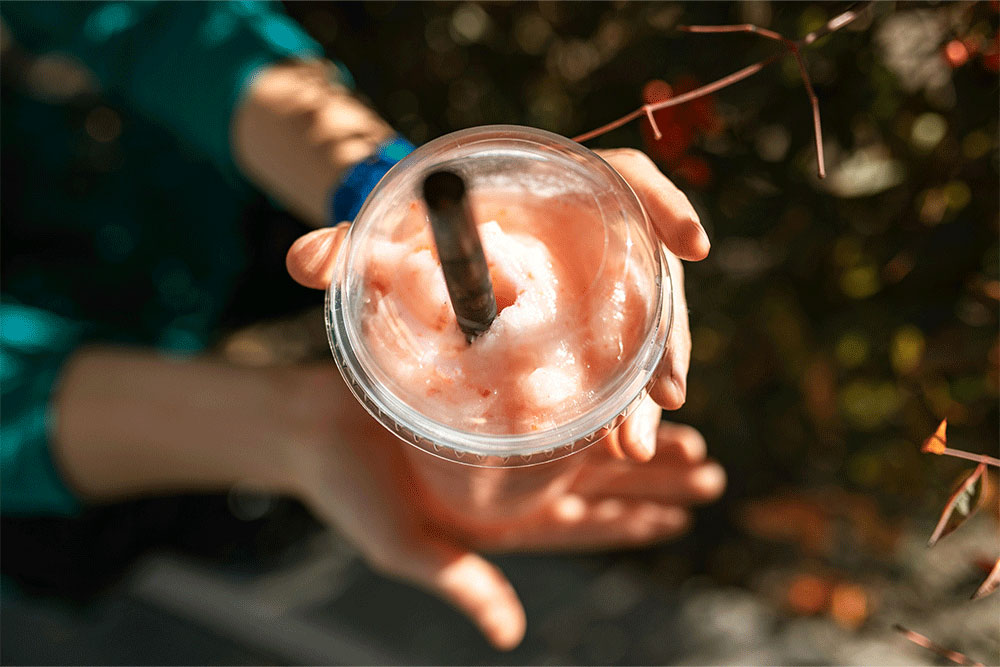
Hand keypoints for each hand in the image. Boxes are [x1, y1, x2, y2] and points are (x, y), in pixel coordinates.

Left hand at [287, 147, 709, 461]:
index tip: (692, 244)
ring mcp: (605, 288)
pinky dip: (629, 402)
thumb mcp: (384, 237)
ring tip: (632, 444)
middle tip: (662, 397)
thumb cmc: (417, 234)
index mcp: (556, 193)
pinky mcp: (600, 333)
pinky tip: (619, 442)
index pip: (631, 178)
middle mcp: (596, 238)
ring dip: (650, 388)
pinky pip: (630, 364)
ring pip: (651, 332)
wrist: (427, 262)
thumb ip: (348, 246)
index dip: (667, 205)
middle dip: (667, 337)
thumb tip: (303, 264)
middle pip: (653, 275)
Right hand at [289, 370, 723, 650]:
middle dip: (652, 480)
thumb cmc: (348, 488)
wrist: (309, 423)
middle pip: (595, 483)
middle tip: (710, 472)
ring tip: (689, 436)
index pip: (578, 526)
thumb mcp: (403, 544)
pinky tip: (622, 392)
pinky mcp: (486, 400)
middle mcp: (506, 481)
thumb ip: (461, 582)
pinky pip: (551, 400)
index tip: (678, 519)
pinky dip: (589, 400)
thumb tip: (507, 635)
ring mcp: (498, 441)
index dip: (630, 525)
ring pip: (584, 443)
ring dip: (635, 442)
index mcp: (494, 521)